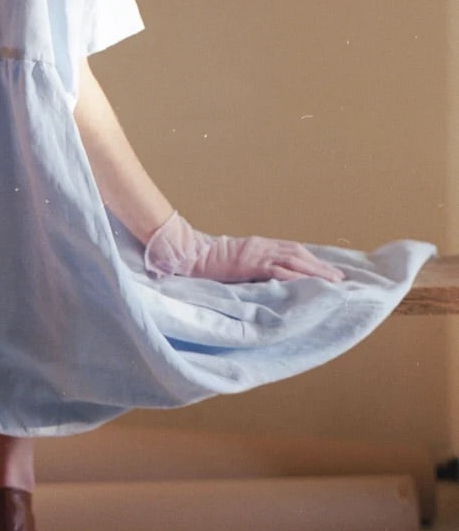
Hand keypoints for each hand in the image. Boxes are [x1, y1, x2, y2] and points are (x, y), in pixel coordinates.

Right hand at [144, 211, 344, 283]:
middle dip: (321, 265)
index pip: (293, 250)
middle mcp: (262, 246)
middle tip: (341, 278)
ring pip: (294, 259)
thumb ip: (252, 270)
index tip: (329, 270)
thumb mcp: (234, 265)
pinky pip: (278, 269)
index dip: (313, 260)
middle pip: (299, 253)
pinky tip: (310, 282)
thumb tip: (271, 284)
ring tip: (334, 282)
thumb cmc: (208, 263)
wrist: (189, 256)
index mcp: (258, 246)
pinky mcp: (250, 264)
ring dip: (316, 270)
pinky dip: (297, 275)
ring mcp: (257, 253)